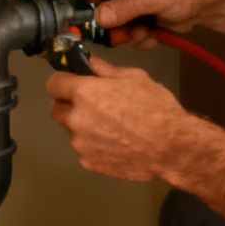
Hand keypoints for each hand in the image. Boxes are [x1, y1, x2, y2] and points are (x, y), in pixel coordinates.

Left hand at [46, 57, 190, 182]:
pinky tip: (116, 143)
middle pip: (57, 109)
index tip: (73, 83)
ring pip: (71, 131)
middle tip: (93, 106)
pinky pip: (84, 149)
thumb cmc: (157, 109)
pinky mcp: (88, 162)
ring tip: (111, 127)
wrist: (172, 147)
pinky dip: (93, 145)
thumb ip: (107, 71)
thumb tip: (90, 63)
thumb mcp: (136, 78)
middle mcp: (76, 118)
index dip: (63, 82)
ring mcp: (80, 143)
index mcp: (84, 92)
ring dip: (83, 127)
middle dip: (70, 105)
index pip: (53, 83)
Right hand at [63, 0, 216, 47]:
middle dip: (102, 18)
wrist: (207, 4)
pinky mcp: (135, 10)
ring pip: (108, 16)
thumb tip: (99, 17)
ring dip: (122, 30)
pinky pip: (123, 26)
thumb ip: (124, 8)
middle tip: (107, 30)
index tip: (67, 4)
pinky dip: (134, 34)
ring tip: (140, 31)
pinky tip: (150, 33)